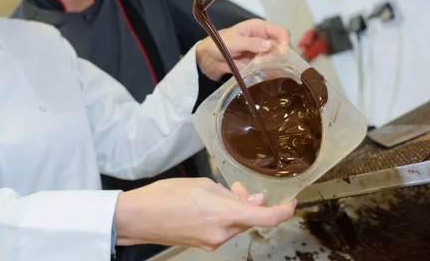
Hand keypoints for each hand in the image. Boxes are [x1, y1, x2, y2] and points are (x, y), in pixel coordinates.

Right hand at [114, 178, 295, 250]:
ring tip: (214, 193)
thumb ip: (231, 194)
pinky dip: (222, 217)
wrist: (138, 218)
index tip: (291, 202)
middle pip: (249, 219)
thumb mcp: (202, 184)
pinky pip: (222, 230)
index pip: (266, 218)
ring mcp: (212, 242)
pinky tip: (206, 206)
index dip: (284, 211)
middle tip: (236, 186)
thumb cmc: (165, 196)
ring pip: (235, 224)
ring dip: (233, 209)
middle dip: (248, 203)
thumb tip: (253, 200)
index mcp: (223, 214)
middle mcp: (222, 233)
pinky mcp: (203, 244)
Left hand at [196, 19, 289, 80]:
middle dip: (274, 55)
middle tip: (259, 61)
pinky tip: (261, 73)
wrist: (209, 57)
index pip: (280, 31)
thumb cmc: (219, 43)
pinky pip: (269, 68)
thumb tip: (270, 45)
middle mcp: (263, 39)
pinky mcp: (258, 63)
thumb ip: (251, 43)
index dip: (284, 41)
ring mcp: (262, 52)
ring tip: (254, 66)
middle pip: (281, 47)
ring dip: (269, 64)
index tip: (281, 52)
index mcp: (259, 28)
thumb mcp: (234, 42)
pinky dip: (267, 71)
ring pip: (276, 59)